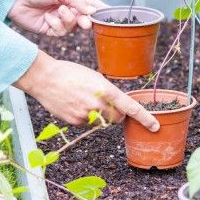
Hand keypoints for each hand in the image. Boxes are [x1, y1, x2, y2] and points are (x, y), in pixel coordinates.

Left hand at [9, 0, 105, 35]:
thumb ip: (77, 1)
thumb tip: (92, 11)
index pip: (90, 5)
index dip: (100, 10)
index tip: (110, 15)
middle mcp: (67, 10)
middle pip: (84, 19)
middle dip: (84, 20)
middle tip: (85, 22)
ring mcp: (59, 21)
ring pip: (72, 27)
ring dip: (67, 20)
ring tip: (58, 11)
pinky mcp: (49, 30)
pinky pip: (60, 32)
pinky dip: (55, 25)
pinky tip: (47, 18)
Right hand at [14, 50, 159, 130]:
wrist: (44, 78)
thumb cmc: (70, 73)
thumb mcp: (95, 77)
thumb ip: (108, 92)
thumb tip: (117, 106)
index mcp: (106, 90)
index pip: (131, 108)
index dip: (145, 118)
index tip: (155, 126)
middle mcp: (99, 104)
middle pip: (118, 118)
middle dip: (116, 114)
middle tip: (104, 102)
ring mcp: (87, 115)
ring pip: (102, 122)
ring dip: (99, 115)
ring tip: (83, 100)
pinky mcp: (76, 122)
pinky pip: (88, 124)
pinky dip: (85, 117)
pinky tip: (74, 105)